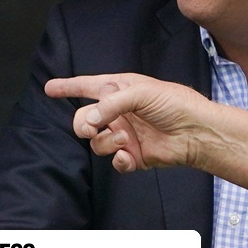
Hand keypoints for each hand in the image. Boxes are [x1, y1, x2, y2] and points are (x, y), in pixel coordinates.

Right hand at [44, 73, 210, 172]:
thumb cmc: (176, 104)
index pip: (89, 86)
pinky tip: (129, 154)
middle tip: (91, 128)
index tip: (50, 88)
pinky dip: (118, 159)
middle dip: (82, 125)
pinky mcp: (134, 155)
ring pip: (96, 142)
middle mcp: (120, 113)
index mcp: (121, 91)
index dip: (69, 86)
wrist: (197, 131)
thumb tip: (88, 121)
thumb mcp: (141, 92)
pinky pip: (114, 161)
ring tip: (125, 139)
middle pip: (84, 120)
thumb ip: (110, 104)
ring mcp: (126, 134)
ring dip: (106, 141)